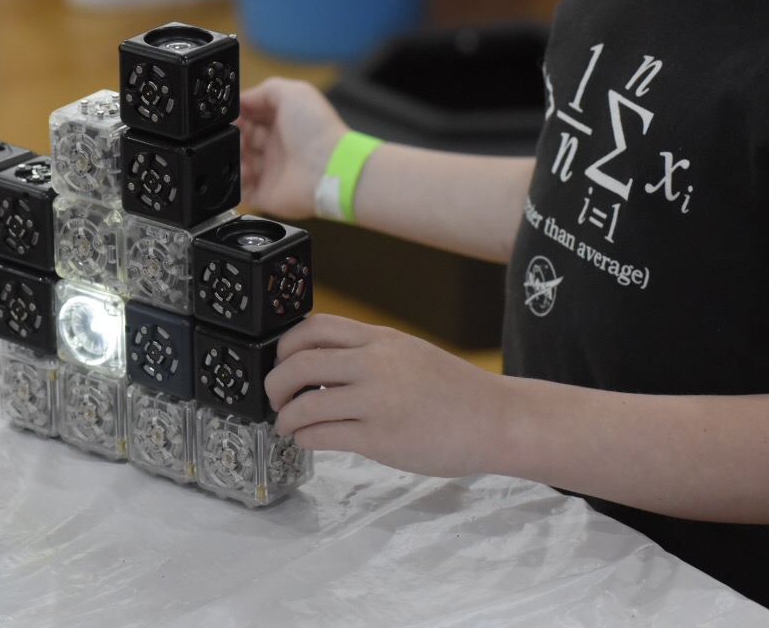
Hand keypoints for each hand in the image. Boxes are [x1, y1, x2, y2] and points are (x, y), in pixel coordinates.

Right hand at [237, 78, 347, 219]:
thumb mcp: (294, 92)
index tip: (232, 113)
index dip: (240, 113)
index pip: (253, 115)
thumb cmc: (317, 130)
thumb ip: (266, 90)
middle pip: (243, 138)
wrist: (329, 169)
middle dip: (233, 133)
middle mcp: (277, 146)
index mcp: (284, 122)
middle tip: (235, 132)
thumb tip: (243, 99)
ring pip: (239, 162)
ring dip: (232, 155)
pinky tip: (244, 170)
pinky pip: (241, 189)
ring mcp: (272, 170)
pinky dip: (236, 180)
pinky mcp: (267, 194)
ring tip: (241, 151)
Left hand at [264, 314, 504, 478]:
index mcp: (382, 341)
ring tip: (287, 425)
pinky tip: (309, 440)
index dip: (286, 345)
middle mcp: (376, 365)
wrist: (495, 420)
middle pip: (300, 363)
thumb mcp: (410, 354)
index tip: (280, 360)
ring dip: (285, 417)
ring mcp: (377, 402)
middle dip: (275, 383)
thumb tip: (324, 364)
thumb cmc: (456, 391)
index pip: (316, 327)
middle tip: (274, 396)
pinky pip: (323, 436)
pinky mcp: (380, 438)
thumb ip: (371, 354)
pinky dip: (305, 438)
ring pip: (306, 404)